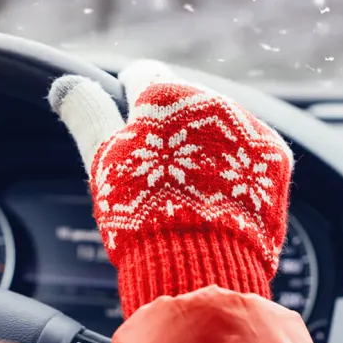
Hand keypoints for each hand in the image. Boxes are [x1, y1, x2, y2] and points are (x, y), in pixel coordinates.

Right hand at [47, 61, 293, 316]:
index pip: (143, 77)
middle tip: (158, 173)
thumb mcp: (104, 158)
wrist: (202, 265)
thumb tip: (67, 85)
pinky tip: (220, 196)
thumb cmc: (143, 212)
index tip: (128, 120)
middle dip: (172, 129)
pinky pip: (250, 152)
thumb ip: (87, 113)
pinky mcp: (275, 157)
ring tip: (191, 190)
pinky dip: (235, 168)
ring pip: (220, 127)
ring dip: (206, 147)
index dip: (130, 100)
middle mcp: (214, 99)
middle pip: (185, 105)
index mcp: (167, 94)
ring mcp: (250, 127)